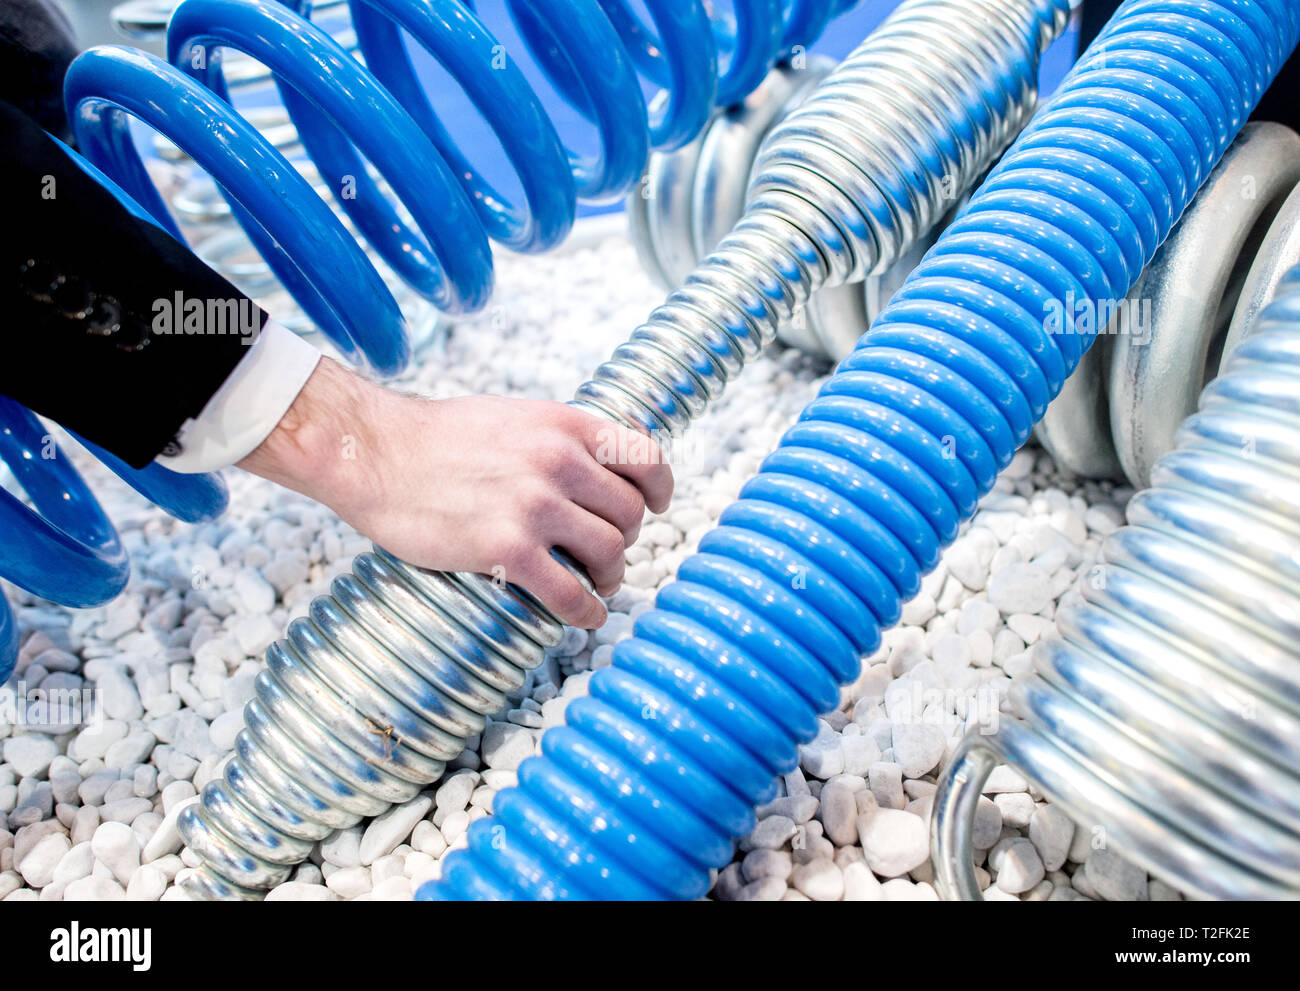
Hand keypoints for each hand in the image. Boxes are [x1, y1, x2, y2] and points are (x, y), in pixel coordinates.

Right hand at [238, 358, 672, 626]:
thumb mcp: (516, 416)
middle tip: (603, 552)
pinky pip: (570, 593)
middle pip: (630, 514)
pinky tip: (582, 615)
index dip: (658, 490)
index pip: (645, 459)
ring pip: (610, 552)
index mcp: (565, 425)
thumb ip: (560, 436)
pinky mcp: (506, 549)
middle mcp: (558, 462)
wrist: (376, 453)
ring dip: (609, 576)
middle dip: (625, 538)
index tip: (655, 507)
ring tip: (594, 584)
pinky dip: (585, 610)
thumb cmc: (439, 437)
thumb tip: (603, 461)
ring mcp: (534, 506)